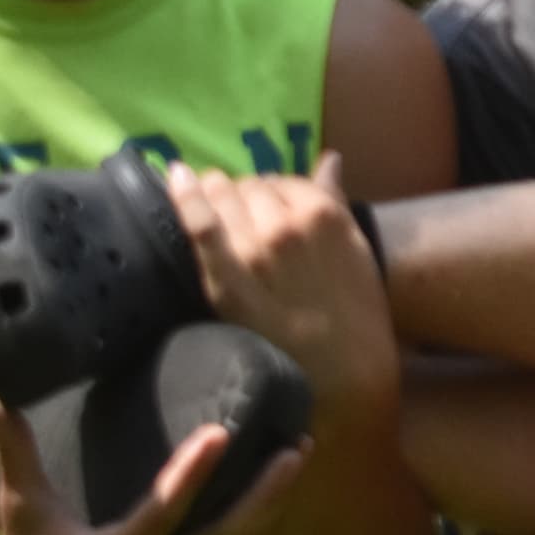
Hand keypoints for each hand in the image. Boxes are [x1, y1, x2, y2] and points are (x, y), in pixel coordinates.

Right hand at [0, 385, 305, 534]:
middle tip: (296, 448)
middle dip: (262, 496)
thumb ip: (8, 446)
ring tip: (301, 454)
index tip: (221, 431)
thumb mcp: (17, 500)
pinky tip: (284, 483)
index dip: (191, 474)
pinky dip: (261, 519)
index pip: (161, 512)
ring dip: (272, 504)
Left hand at [167, 157, 396, 414]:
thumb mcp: (357, 250)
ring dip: (216, 195)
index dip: (270, 192)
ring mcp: (255, 251)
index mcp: (325, 213)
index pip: (282, 181)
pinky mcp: (227, 281)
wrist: (346, 374)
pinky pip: (201, 228)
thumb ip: (336, 201)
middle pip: (249, 187)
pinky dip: (185, 198)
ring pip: (223, 197)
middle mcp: (288, 223)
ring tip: (210, 206)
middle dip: (243, 196)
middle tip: (240, 220)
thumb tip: (330, 159)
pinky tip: (176, 176)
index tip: (264, 208)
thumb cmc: (357, 314)